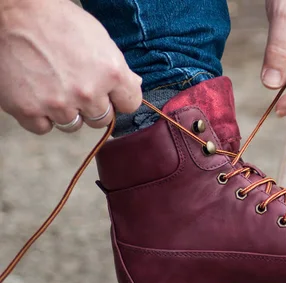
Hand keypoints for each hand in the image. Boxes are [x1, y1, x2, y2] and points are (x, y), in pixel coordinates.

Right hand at [0, 0, 141, 133]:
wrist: (13, 13)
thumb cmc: (58, 21)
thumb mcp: (100, 39)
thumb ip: (118, 68)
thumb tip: (134, 85)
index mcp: (111, 73)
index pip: (130, 104)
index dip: (119, 98)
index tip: (109, 93)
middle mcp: (87, 93)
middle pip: (102, 119)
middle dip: (92, 106)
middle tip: (75, 85)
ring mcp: (57, 104)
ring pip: (73, 125)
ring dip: (66, 111)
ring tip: (54, 86)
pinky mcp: (28, 110)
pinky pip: (43, 128)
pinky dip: (40, 116)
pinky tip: (37, 95)